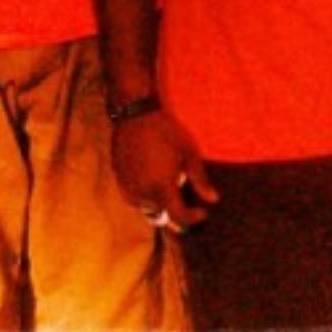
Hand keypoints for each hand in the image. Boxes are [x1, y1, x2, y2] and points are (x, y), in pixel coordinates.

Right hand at [112, 109, 218, 230]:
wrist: (134, 114)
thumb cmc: (165, 132)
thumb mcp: (188, 153)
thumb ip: (200, 179)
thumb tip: (213, 199)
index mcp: (161, 188)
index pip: (179, 217)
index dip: (193, 218)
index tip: (202, 212)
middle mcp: (143, 193)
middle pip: (162, 216)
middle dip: (175, 211)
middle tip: (184, 198)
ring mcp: (128, 186)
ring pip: (146, 208)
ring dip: (158, 205)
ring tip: (166, 186)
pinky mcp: (119, 178)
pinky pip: (133, 197)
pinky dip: (144, 195)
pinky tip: (150, 179)